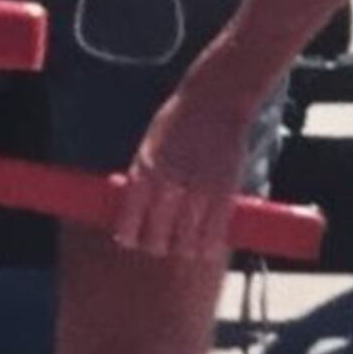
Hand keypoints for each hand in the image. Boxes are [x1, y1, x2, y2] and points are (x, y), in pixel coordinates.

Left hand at [107, 66, 268, 259]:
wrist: (214, 102)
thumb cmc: (177, 121)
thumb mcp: (148, 145)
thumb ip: (141, 174)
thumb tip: (128, 199)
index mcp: (143, 174)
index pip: (129, 224)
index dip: (129, 238)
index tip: (130, 241)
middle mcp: (167, 188)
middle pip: (157, 242)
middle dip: (156, 247)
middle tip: (160, 244)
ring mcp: (197, 194)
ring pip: (187, 245)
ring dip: (185, 251)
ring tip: (186, 248)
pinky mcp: (224, 195)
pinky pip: (215, 235)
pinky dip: (210, 246)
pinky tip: (207, 247)